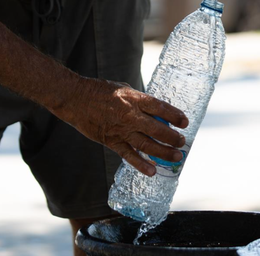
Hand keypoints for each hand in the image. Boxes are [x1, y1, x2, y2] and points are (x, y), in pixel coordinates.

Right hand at [56, 78, 189, 175]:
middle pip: (157, 129)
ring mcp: (120, 130)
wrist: (75, 99)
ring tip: (176, 157)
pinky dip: (141, 164)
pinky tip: (152, 171)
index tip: (185, 122)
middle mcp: (129, 115)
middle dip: (172, 137)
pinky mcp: (111, 141)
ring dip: (163, 152)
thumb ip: (138, 100)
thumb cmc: (99, 91)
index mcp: (134, 99)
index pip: (159, 107)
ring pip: (146, 144)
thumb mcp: (123, 89)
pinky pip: (128, 155)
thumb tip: (154, 110)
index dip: (174, 115)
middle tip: (182, 142)